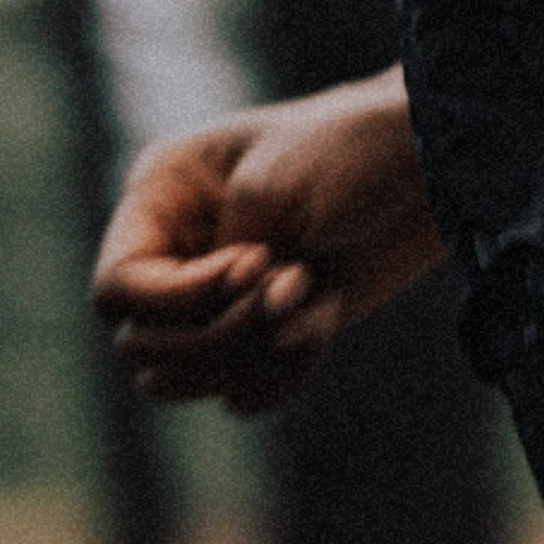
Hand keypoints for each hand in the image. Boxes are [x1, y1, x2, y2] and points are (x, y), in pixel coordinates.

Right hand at [90, 70, 445, 413]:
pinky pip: (241, 393)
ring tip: (312, 300)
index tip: (255, 266)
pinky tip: (325, 317)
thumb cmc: (347, 151)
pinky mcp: (260, 332)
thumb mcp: (271, 188)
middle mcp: (175, 250)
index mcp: (160, 195)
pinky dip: (284, 372)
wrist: (426, 169)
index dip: (177, 300)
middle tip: (291, 286)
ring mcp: (215, 297)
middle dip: (221, 332)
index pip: (118, 289)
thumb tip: (193, 363)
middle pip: (144, 347)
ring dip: (253, 354)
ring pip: (188, 378)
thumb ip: (220, 271)